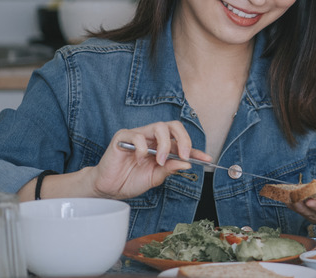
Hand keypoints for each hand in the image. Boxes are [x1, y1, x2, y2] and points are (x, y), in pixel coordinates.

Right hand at [89, 121, 211, 199]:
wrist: (109, 189)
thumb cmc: (130, 181)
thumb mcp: (155, 177)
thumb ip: (169, 169)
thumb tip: (187, 163)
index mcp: (160, 147)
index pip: (181, 142)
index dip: (195, 149)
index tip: (206, 159)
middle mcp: (151, 138)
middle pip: (173, 126)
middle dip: (183, 139)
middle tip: (183, 155)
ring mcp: (137, 136)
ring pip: (158, 126)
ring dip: (163, 144)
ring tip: (159, 160)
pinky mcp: (123, 137)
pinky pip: (137, 136)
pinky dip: (141, 148)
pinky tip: (138, 158)